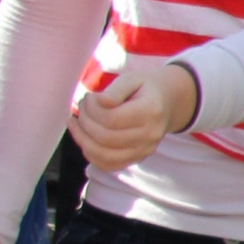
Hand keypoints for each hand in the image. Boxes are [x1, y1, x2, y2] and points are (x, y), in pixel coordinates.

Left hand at [69, 61, 195, 168]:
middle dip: (85, 122)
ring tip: (77, 122)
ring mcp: (144, 150)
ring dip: (82, 139)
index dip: (92, 109)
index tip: (89, 97)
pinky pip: (108, 165)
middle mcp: (150, 135)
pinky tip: (84, 137)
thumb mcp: (132, 78)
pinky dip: (90, 153)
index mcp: (150, 111)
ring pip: (104, 155)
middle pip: (105, 138)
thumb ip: (116, 89)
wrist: (166, 102)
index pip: (111, 118)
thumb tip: (101, 101)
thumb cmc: (143, 88)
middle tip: (81, 107)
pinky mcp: (137, 159)